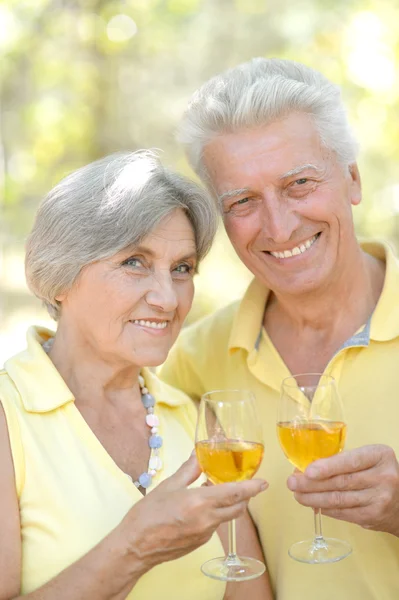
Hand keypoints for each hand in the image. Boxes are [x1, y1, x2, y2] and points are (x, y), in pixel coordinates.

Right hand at [120, 453, 267, 570]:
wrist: (135, 547)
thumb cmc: (148, 515)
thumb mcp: (168, 486)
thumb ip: (189, 470)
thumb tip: (199, 455)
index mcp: (200, 502)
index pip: (235, 493)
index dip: (252, 487)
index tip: (264, 482)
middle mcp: (207, 520)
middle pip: (238, 507)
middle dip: (244, 496)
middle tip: (242, 483)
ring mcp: (204, 534)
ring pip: (226, 517)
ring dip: (228, 504)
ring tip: (214, 490)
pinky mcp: (199, 543)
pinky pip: (214, 525)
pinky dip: (215, 514)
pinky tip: (200, 507)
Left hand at [287, 444, 398, 535]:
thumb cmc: (378, 473)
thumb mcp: (369, 459)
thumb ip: (344, 460)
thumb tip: (308, 467)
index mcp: (379, 456)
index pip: (350, 461)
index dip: (327, 467)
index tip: (307, 471)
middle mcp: (383, 477)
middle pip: (341, 482)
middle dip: (312, 484)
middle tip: (292, 483)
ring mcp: (379, 499)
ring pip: (339, 500)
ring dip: (314, 498)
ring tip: (297, 495)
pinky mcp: (373, 516)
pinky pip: (343, 513)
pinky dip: (326, 509)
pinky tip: (313, 504)